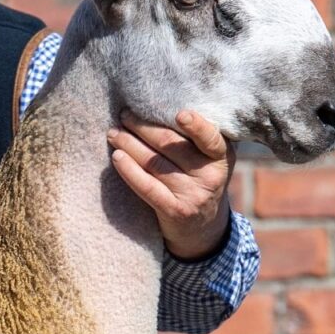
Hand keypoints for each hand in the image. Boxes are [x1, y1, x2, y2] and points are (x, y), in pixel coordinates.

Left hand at [106, 108, 233, 260]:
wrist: (202, 228)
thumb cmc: (200, 180)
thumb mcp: (210, 159)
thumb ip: (197, 138)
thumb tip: (163, 105)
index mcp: (221, 156)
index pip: (210, 138)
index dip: (196, 126)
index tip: (179, 113)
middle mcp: (210, 176)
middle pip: (171, 145)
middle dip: (144, 127)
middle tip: (125, 115)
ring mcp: (193, 195)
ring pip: (154, 163)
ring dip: (129, 144)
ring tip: (113, 133)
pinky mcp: (174, 211)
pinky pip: (146, 186)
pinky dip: (129, 170)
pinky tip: (117, 157)